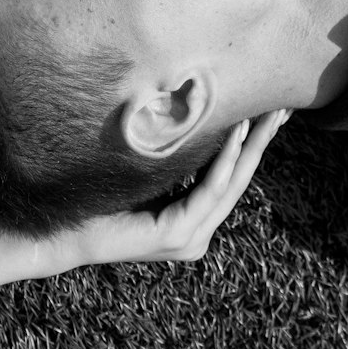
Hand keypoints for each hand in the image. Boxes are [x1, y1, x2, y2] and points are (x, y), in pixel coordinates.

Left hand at [73, 108, 290, 267]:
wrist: (63, 231)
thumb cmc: (98, 198)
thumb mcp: (146, 173)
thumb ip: (173, 159)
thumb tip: (193, 114)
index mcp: (192, 221)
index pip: (232, 179)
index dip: (254, 146)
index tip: (272, 112)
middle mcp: (197, 234)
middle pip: (240, 180)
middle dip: (262, 142)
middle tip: (283, 109)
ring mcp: (189, 239)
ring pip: (231, 185)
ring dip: (250, 146)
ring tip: (267, 115)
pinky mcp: (175, 236)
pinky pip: (208, 192)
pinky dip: (224, 160)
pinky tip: (235, 134)